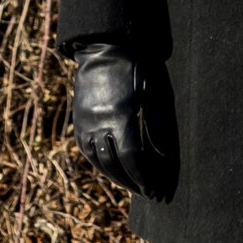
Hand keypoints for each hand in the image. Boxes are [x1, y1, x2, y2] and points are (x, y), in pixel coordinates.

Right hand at [67, 45, 173, 196]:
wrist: (104, 49)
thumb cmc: (137, 69)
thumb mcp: (154, 93)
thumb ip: (157, 125)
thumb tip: (163, 156)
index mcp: (120, 116)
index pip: (133, 158)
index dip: (144, 176)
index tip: (155, 189)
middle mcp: (99, 123)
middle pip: (115, 164)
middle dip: (133, 181)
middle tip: (148, 193)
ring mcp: (85, 123)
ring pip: (99, 161)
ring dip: (117, 177)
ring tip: (133, 186)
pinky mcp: (79, 121)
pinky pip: (87, 151)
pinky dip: (100, 165)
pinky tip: (113, 171)